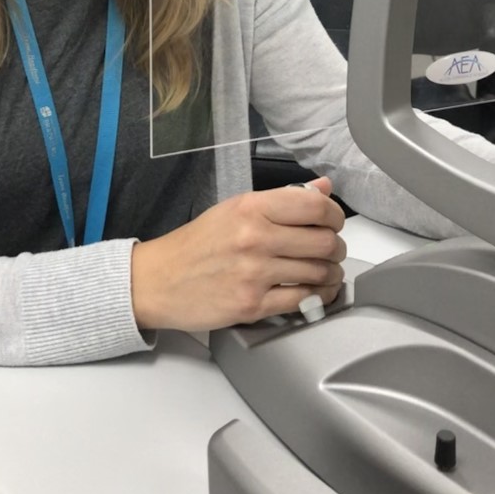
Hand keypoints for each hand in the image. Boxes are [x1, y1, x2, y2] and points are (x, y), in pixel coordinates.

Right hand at [130, 178, 346, 332]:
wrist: (158, 280)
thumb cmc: (197, 244)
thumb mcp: (235, 209)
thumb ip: (281, 198)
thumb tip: (322, 187)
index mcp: (251, 208)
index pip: (315, 205)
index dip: (335, 215)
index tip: (333, 222)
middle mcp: (255, 238)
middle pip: (325, 242)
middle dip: (336, 247)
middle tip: (331, 249)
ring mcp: (254, 274)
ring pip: (319, 273)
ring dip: (331, 273)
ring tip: (326, 271)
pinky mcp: (252, 305)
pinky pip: (303, 301)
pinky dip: (317, 297)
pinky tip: (314, 291)